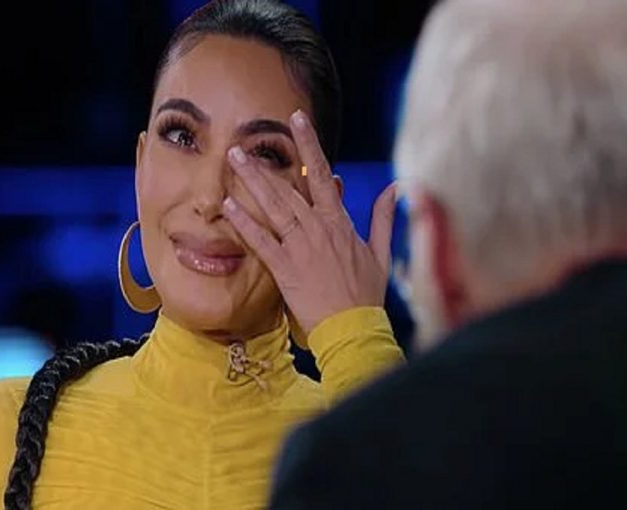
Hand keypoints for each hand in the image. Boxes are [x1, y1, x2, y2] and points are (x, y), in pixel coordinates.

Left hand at [222, 110, 396, 336]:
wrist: (355, 329)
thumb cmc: (366, 294)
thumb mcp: (380, 253)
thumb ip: (384, 218)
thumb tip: (398, 188)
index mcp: (340, 222)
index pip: (323, 175)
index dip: (309, 146)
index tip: (296, 120)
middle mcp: (319, 229)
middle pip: (289, 188)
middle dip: (265, 164)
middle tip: (241, 144)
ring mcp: (302, 248)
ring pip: (274, 207)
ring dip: (251, 183)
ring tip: (233, 162)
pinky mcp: (287, 269)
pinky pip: (263, 241)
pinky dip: (246, 223)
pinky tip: (229, 206)